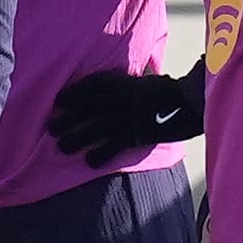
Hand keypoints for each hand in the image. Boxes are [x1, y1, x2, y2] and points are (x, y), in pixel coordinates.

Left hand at [48, 68, 198, 164]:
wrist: (190, 101)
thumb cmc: (169, 91)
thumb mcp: (144, 80)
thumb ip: (127, 84)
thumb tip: (114, 85)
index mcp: (122, 82)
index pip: (90, 86)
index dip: (72, 94)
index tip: (59, 102)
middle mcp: (119, 99)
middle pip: (86, 110)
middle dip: (67, 120)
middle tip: (52, 128)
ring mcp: (126, 117)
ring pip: (93, 129)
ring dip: (76, 139)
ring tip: (62, 147)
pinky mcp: (136, 135)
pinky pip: (112, 147)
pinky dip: (99, 155)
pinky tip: (89, 162)